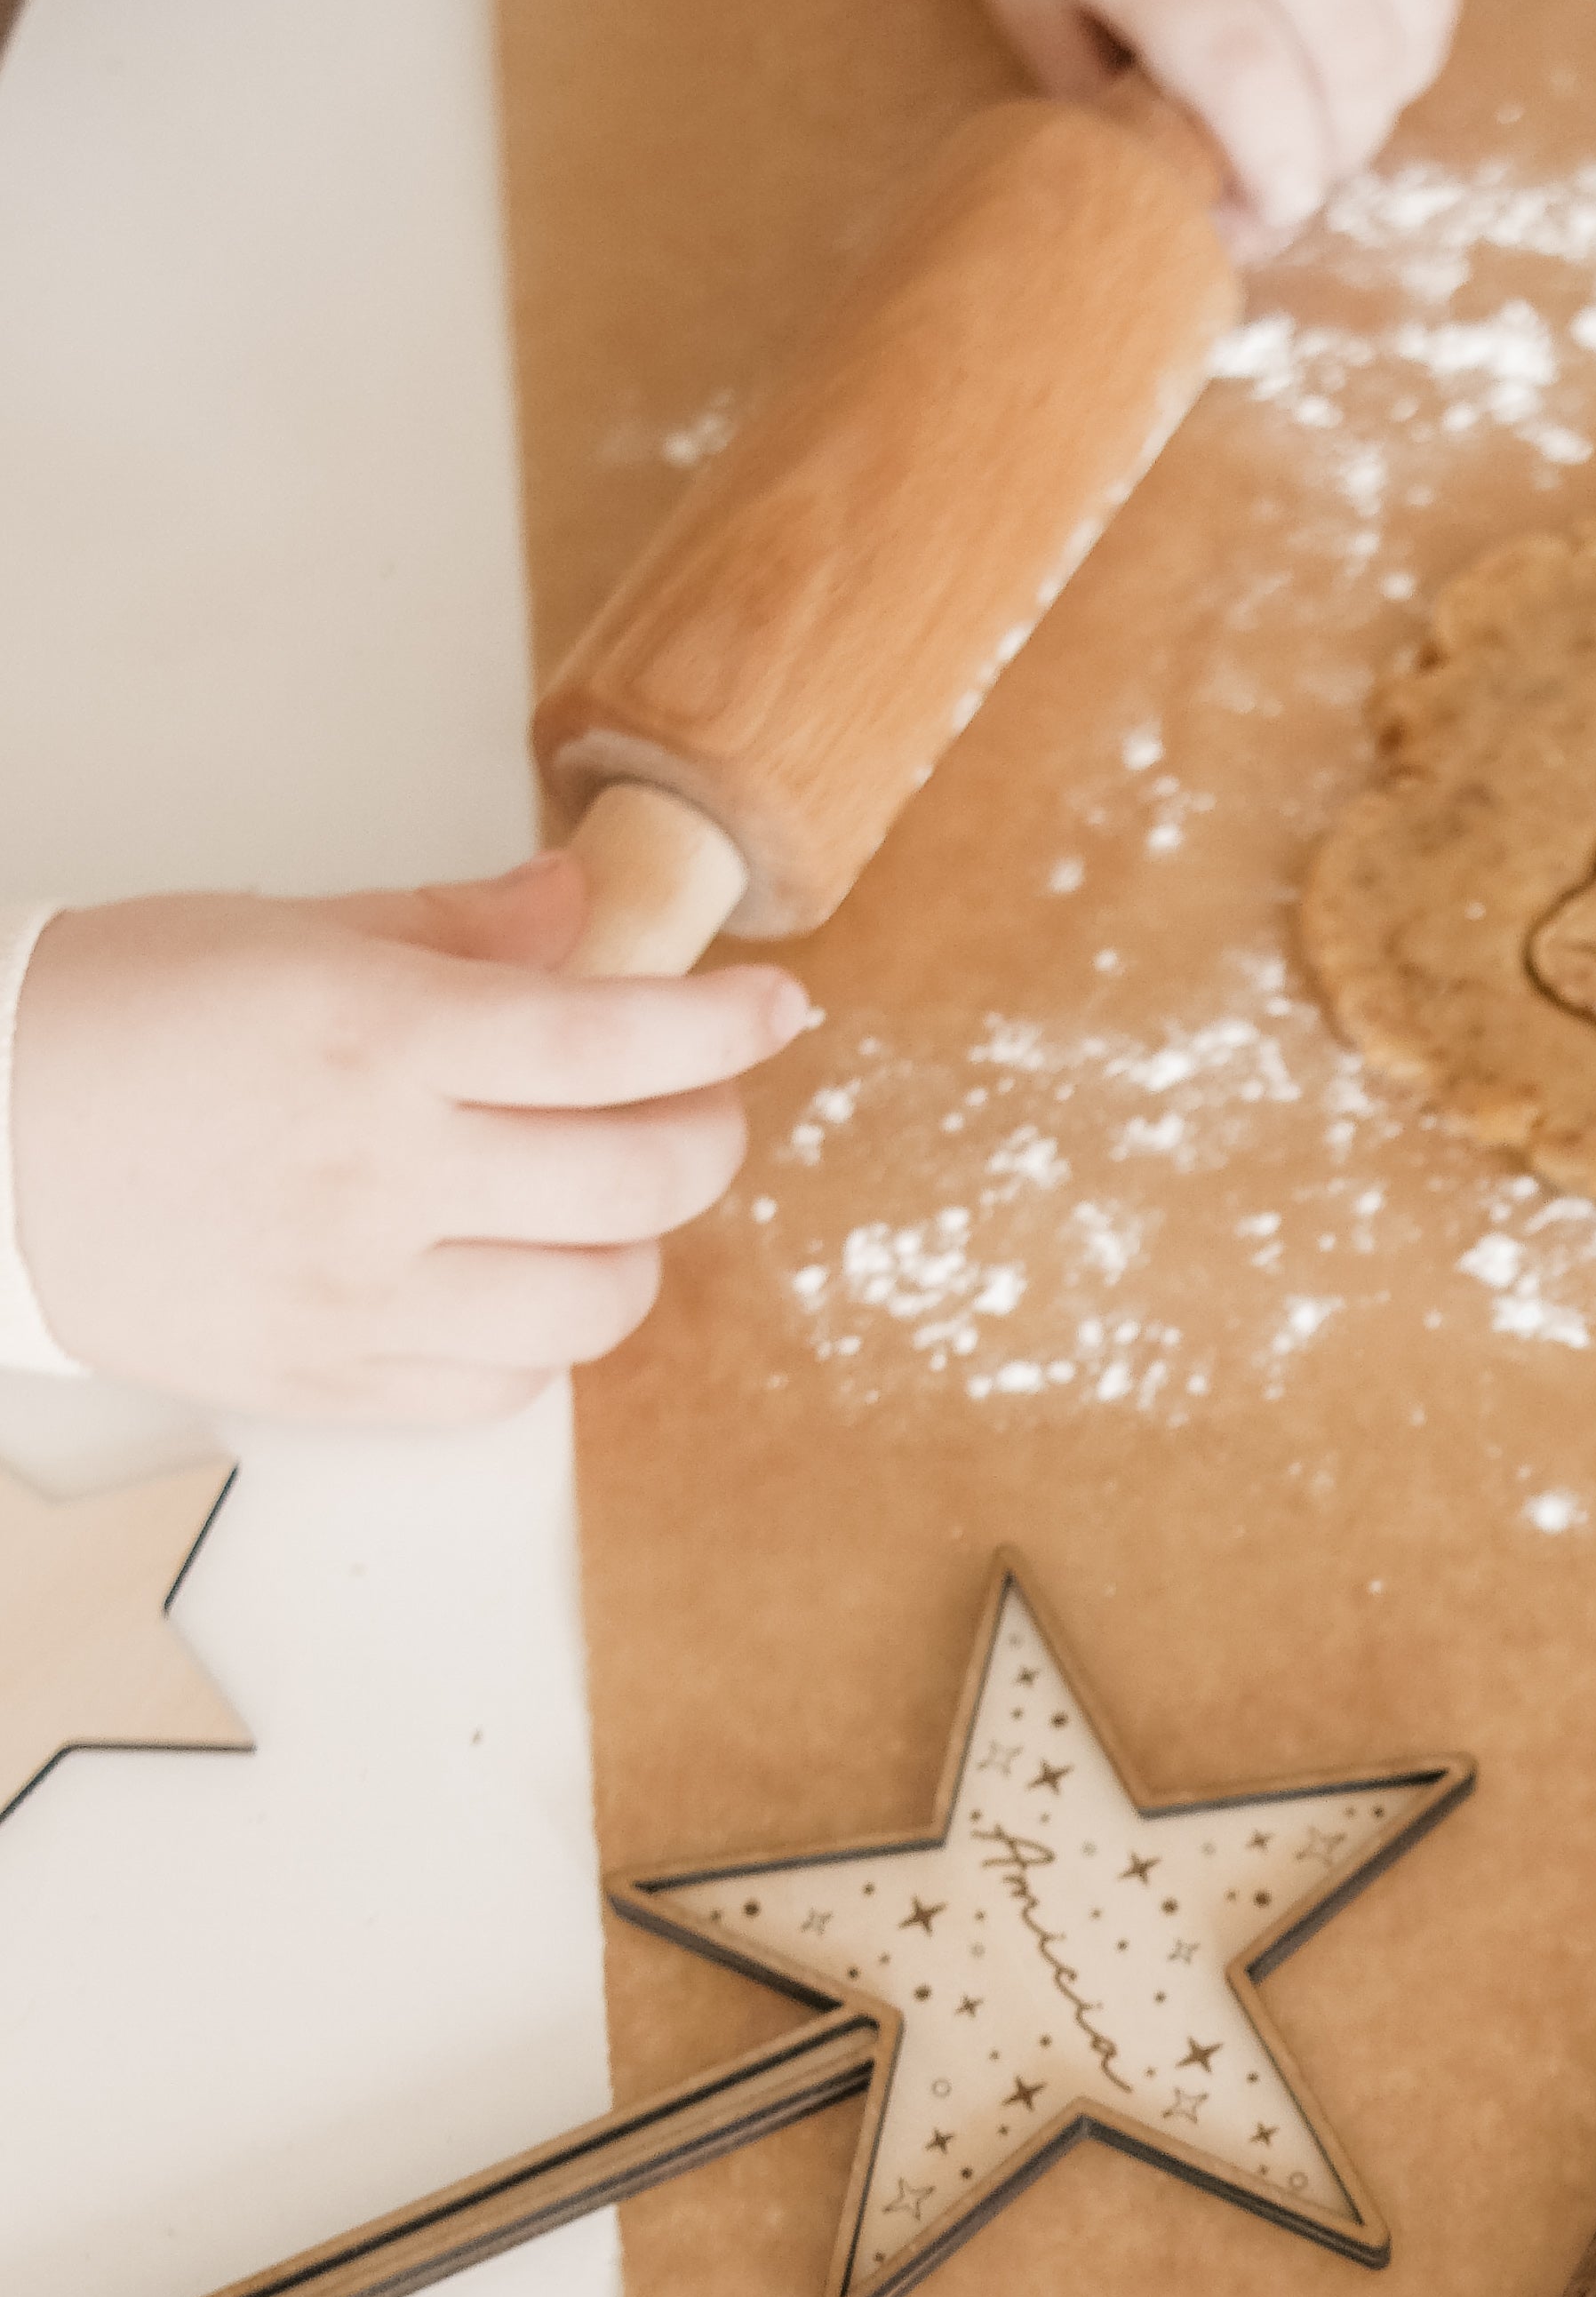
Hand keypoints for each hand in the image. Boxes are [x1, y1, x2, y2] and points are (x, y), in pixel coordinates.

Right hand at [6, 859, 807, 1425]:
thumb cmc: (112, 1020)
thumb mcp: (287, 932)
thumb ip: (457, 930)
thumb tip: (584, 909)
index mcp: (375, 1039)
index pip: (613, 1040)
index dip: (726, 1027)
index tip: (781, 1007)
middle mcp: (384, 1175)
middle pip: (639, 1182)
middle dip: (704, 1135)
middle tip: (693, 1104)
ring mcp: (363, 1295)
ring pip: (596, 1302)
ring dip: (633, 1246)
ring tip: (596, 1197)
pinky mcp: (336, 1384)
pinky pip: (509, 1387)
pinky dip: (543, 1334)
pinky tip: (509, 1273)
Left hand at [954, 0, 1468, 245]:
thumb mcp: (1049, 21)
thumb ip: (1141, 130)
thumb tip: (1253, 232)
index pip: (1246, 69)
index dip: (1285, 166)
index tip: (1282, 203)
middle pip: (1350, 44)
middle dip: (1346, 139)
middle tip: (1303, 154)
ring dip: (1395, 77)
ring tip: (1339, 88)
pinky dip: (1422, 0)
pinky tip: (1371, 15)